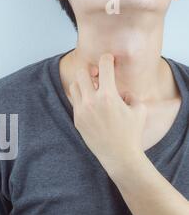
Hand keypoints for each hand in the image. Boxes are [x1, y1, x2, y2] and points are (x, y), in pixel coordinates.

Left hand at [69, 54, 147, 175]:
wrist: (118, 155)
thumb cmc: (131, 132)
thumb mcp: (138, 109)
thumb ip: (130, 94)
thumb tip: (122, 90)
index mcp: (108, 96)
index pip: (103, 65)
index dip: (107, 58)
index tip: (109, 60)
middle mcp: (91, 101)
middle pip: (82, 72)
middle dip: (90, 70)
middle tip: (98, 75)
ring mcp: (81, 111)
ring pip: (74, 86)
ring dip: (83, 83)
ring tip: (94, 89)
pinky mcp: (76, 119)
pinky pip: (75, 101)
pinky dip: (81, 97)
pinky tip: (91, 102)